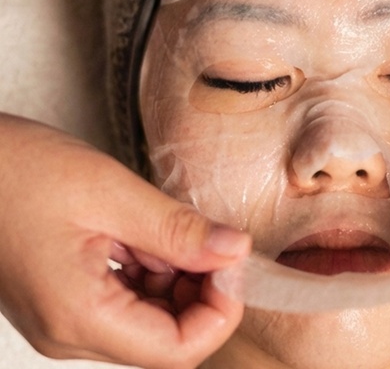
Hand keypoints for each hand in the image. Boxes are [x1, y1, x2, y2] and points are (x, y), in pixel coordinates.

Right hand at [0, 113, 249, 368]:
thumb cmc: (18, 171)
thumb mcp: (109, 192)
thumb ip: (177, 229)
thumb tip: (235, 251)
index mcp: (79, 316)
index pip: (178, 351)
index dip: (221, 309)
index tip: (234, 259)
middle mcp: (71, 332)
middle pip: (167, 337)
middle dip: (203, 290)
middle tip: (211, 238)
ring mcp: (66, 317)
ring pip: (151, 318)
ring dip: (178, 276)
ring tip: (169, 227)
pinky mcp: (67, 297)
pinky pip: (127, 298)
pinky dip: (152, 269)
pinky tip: (147, 232)